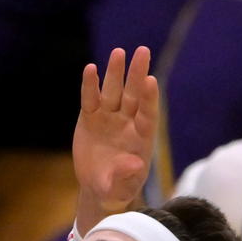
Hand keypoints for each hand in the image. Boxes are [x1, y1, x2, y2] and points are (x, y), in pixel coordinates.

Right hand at [72, 46, 156, 216]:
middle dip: (137, 74)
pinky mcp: (90, 118)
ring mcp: (109, 118)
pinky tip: (91, 69)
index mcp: (141, 138)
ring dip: (115, 73)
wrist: (98, 187)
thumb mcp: (120, 188)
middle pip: (133, 95)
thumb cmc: (116, 189)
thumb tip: (134, 164)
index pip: (147, 114)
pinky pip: (90, 99)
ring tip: (119, 53)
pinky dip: (90, 86)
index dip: (149, 98)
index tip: (151, 80)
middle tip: (142, 51)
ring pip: (113, 92)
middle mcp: (127, 123)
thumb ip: (126, 176)